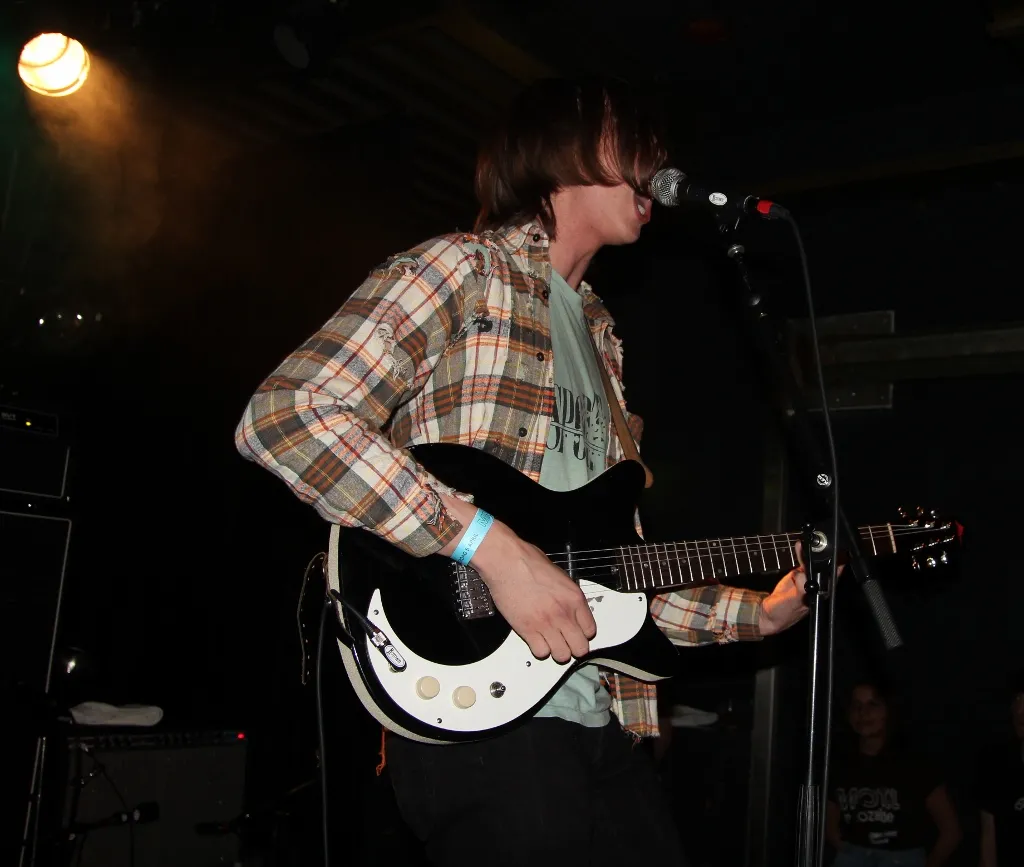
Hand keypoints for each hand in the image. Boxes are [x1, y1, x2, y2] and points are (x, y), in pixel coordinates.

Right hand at [439, 495, 595, 662]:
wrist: (506, 562)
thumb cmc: (528, 562)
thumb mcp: (560, 575)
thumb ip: (568, 596)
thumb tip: (570, 608)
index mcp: (574, 598)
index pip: (590, 630)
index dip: (582, 633)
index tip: (575, 632)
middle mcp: (564, 613)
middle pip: (580, 649)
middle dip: (573, 647)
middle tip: (564, 641)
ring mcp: (546, 624)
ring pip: (561, 655)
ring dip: (556, 650)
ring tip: (549, 641)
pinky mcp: (527, 630)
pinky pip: (541, 653)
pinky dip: (539, 649)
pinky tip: (535, 639)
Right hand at [757, 541, 843, 635]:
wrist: (768, 612)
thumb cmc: (783, 612)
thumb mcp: (793, 601)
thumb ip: (799, 589)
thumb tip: (803, 576)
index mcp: (819, 594)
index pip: (832, 577)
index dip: (836, 565)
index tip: (837, 554)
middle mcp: (816, 586)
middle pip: (824, 567)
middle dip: (823, 555)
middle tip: (820, 544)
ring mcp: (807, 579)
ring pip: (813, 563)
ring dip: (812, 552)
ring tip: (810, 542)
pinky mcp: (798, 575)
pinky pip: (802, 562)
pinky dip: (801, 554)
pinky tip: (800, 546)